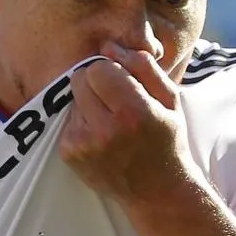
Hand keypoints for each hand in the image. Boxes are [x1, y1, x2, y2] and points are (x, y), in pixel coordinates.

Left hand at [59, 46, 196, 206]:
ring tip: (109, 121)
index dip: (110, 71)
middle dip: (95, 83)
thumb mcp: (169, 99)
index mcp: (134, 112)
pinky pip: (66, 120)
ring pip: (72, 99)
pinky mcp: (69, 153)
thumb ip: (143, 68)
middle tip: (115, 101)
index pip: (99, 68)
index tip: (123, 84)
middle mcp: (105, 129)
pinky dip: (80, 123)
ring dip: (87, 104)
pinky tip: (100, 136)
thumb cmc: (166, 138)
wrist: (156, 188)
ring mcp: (83, 143)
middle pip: (80, 79)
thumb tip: (110, 46)